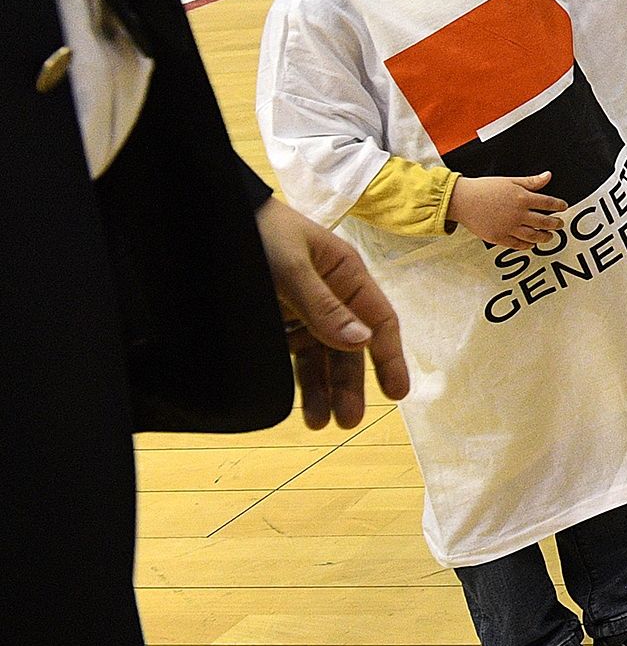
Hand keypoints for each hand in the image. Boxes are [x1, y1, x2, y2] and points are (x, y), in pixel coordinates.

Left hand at [255, 198, 406, 429]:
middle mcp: (331, 295)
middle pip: (349, 347)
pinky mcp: (277, 322)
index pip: (379, 321)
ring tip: (320, 424)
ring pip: (321, 357)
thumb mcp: (292, 269)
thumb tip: (363, 341)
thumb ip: (323, 307)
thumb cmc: (262, 234)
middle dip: (350, 384)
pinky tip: (299, 405)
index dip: (389, 357)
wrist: (211, 221)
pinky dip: (299, 381)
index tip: (397, 393)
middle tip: (348, 422)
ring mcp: (303, 311)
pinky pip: (294, 356)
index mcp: (347, 275)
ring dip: (323, 389)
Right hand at [450, 171, 564, 248]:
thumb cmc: (485, 188)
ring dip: (544, 237)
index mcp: (522, 198)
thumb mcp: (511, 181)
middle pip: (543, 221)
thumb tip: (548, 176)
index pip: (548, 203)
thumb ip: (531, 181)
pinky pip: (517, 244)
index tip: (563, 207)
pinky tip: (532, 244)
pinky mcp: (498, 237)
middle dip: (555, 224)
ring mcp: (509, 227)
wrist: (463, 200)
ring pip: (533, 235)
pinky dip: (527, 245)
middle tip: (560, 224)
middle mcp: (518, 214)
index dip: (558, 205)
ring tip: (550, 237)